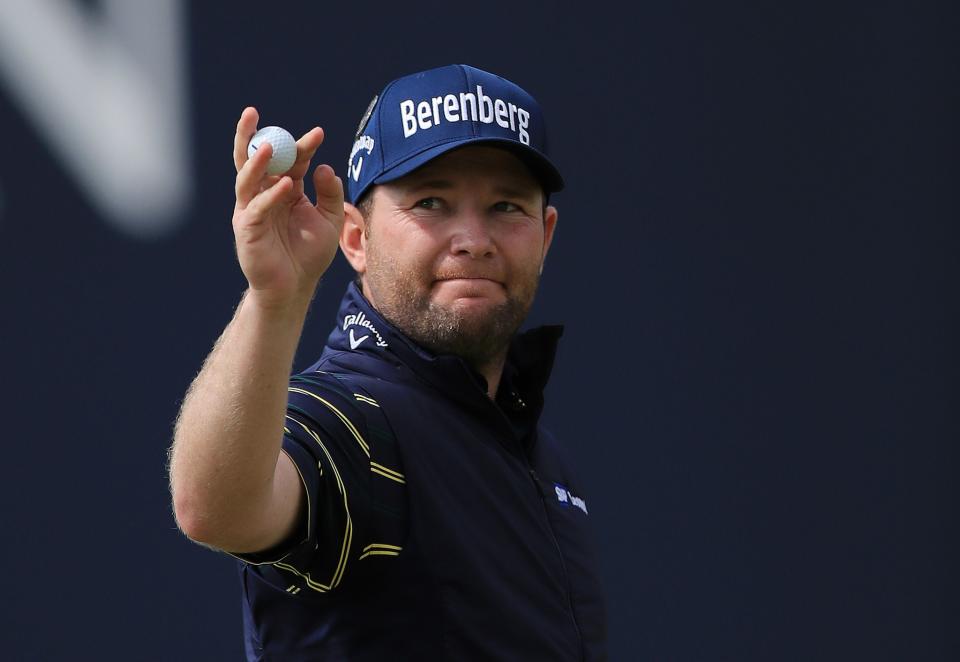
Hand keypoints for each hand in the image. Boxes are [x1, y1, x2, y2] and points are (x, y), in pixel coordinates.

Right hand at [231, 107, 344, 309]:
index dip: (302, 146)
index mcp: (284, 189)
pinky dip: (270, 195)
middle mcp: (264, 194)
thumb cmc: (308, 255)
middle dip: (250, 135)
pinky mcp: (246, 228)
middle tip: (252, 112)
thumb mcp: (329, 220)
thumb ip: (330, 194)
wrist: (295, 287)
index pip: (291, 161)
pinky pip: (257, 207)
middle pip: (253, 159)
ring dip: (255, 161)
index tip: (319, 132)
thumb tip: (324, 167)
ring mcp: (251, 210)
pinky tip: (285, 185)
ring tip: (267, 145)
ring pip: (246, 178)